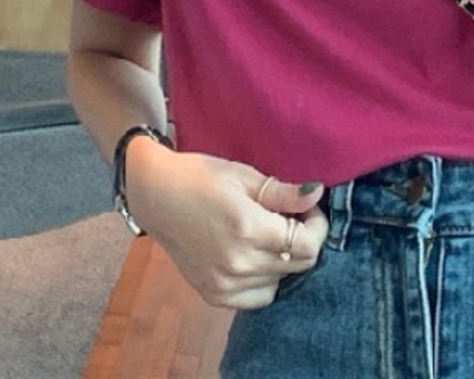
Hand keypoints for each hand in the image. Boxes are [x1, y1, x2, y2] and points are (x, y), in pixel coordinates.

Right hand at [125, 139, 327, 309]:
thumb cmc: (201, 177)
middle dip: (305, 240)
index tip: (308, 208)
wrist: (156, 195)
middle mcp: (238, 263)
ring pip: (281, 282)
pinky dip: (265, 280)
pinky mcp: (213, 295)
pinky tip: (256, 256)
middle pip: (298, 266)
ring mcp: (224, 284)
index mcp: (248, 229)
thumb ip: (283, 192)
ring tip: (270, 234)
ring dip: (285, 259)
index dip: (317, 226)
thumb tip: (318, 194)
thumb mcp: (244, 176)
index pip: (308, 245)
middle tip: (292, 217)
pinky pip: (258, 297)